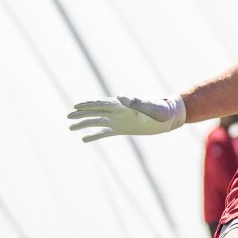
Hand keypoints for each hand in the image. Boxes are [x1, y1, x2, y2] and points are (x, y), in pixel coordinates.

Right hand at [67, 96, 185, 141]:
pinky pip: (105, 133)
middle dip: (81, 114)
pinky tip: (84, 139)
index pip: (101, 104)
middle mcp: (118, 111)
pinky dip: (94, 135)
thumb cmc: (161, 110)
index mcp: (123, 104)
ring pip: (97, 122)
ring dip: (84, 124)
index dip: (88, 105)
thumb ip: (135, 102)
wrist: (170, 117)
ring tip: (70, 128)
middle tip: (67, 116)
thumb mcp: (150, 106)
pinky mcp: (122, 129)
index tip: (75, 106)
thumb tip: (120, 97)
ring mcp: (119, 120)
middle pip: (95, 112)